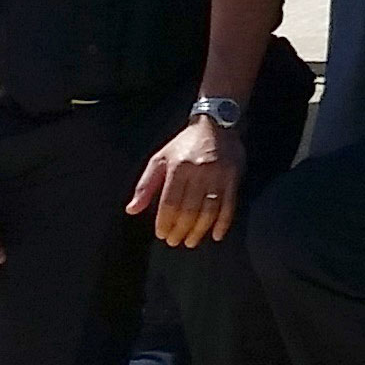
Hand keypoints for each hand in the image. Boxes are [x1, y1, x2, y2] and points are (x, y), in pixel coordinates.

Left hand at [128, 115, 243, 247]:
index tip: (162, 234)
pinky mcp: (234, 177)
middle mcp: (199, 172)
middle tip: (175, 242)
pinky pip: (229, 204)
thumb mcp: (160, 158)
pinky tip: (217, 235)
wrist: (217, 123)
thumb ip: (145, 185)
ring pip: (209, 210)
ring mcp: (218, 175)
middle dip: (180, 230)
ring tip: (191, 241)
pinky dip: (223, 223)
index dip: (165, 222)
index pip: (170, 202)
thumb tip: (131, 210)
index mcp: (178, 167)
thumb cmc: (184, 144)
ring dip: (200, 230)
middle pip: (189, 209)